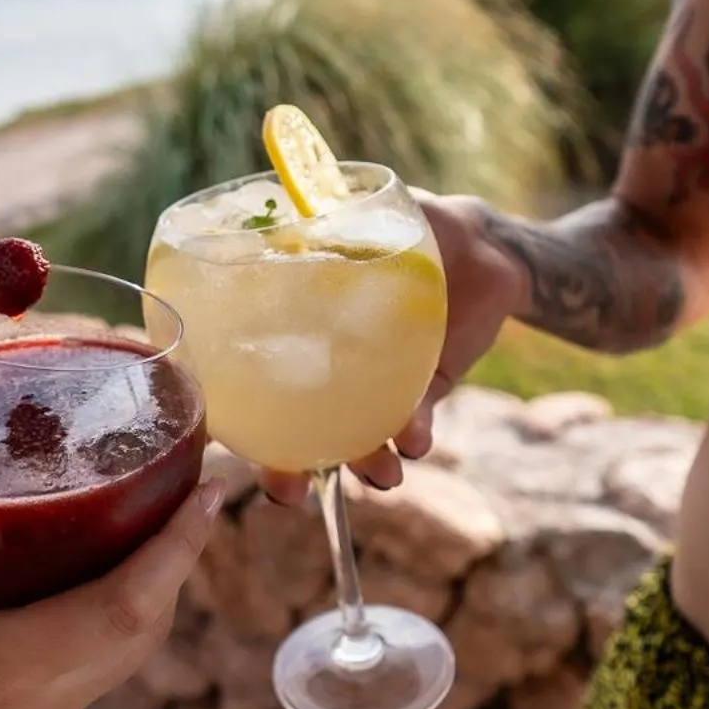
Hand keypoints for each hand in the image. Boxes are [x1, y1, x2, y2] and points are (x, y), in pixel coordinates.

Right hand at [0, 470, 223, 708]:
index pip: (132, 602)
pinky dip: (97, 628)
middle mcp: (54, 702)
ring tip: (132, 530)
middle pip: (147, 626)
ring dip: (141, 595)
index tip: (211, 491)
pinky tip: (64, 594)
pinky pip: (87, 677)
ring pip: (122, 654)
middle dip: (175, 560)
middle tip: (181, 492)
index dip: (180, 545)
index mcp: (18, 665)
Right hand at [262, 195, 523, 504]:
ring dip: (363, 464)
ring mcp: (376, 384)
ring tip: (378, 474)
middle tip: (290, 491)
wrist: (483, 245)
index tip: (224, 438)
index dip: (239, 418)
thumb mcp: (365, 217)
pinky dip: (412, 435)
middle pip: (297, 429)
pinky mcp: (423, 392)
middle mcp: (329, 365)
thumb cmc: (412, 224)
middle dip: (290, 469)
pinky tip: (415, 440)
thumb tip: (282, 229)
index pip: (255, 381)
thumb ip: (329, 225)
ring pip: (356, 439)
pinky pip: (412, 423)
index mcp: (300, 325)